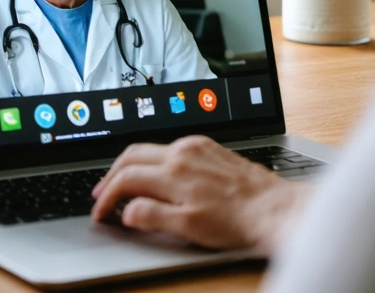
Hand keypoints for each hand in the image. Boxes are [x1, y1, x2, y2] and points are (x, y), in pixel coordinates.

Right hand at [90, 136, 308, 253]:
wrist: (274, 209)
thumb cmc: (236, 222)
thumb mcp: (189, 227)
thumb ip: (153, 217)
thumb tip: (126, 211)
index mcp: (174, 172)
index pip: (126, 179)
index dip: (106, 197)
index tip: (100, 212)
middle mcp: (183, 152)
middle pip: (132, 155)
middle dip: (111, 175)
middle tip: (101, 194)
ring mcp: (197, 147)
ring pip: (151, 148)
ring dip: (132, 165)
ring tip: (124, 185)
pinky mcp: (209, 147)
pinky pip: (172, 147)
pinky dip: (154, 160)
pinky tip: (157, 174)